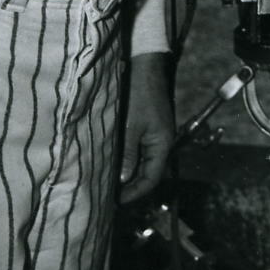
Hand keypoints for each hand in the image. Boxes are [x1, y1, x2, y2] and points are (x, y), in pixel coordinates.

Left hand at [119, 52, 175, 204]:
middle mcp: (161, 143)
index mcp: (162, 144)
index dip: (135, 193)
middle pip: (148, 173)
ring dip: (127, 174)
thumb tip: (124, 180)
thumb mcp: (131, 125)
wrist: (145, 67)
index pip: (152, 178)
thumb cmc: (139, 94)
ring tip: (108, 184)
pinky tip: (112, 164)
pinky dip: (127, 160)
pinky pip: (138, 151)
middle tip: (109, 197)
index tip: (117, 202)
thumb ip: (128, 153)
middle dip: (130, 187)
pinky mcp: (146, 128)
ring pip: (142, 163)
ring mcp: (154, 135)